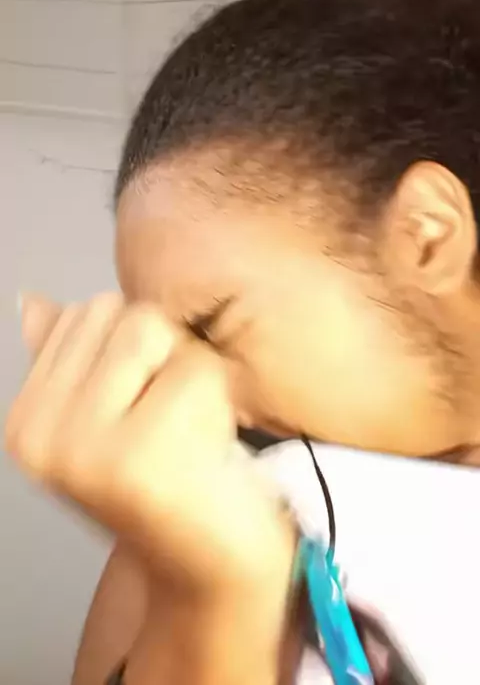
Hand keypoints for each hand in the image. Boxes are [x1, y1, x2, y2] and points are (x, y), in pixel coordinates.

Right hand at [6, 293, 293, 594]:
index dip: (142, 349)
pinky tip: (208, 453)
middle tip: (172, 424)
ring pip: (157, 330)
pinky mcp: (137, 458)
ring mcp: (82, 447)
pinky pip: (196, 369)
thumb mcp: (107, 417)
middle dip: (166, 356)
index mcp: (27, 419)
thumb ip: (72, 357)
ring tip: (188, 433)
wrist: (211, 566)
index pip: (90, 311)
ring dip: (192, 374)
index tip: (145, 410)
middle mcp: (40, 433)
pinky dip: (217, 402)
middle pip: (124, 314)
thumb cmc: (168, 483)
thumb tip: (33, 301)